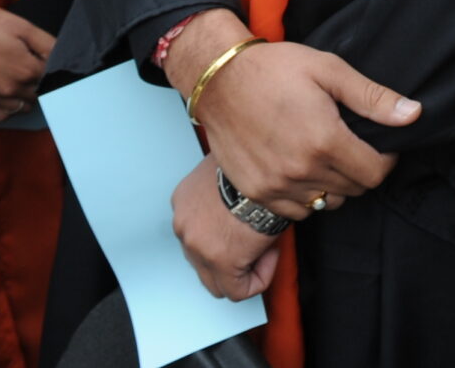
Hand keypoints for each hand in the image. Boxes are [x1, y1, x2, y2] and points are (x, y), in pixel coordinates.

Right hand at [0, 0, 53, 122]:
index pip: (47, 80)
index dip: (47, 70)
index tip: (42, 63)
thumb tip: (62, 57)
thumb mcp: (23, 26)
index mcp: (24, 71)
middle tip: (30, 74)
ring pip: (12, 111)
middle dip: (35, 87)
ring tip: (17, 91)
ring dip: (18, 103)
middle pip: (32, 98)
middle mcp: (8, 89)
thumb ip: (46, 44)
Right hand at [163, 9, 419, 215]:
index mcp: (324, 140)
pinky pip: (298, 210)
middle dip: (363, 169)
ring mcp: (276, 185)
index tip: (381, 145)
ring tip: (327, 155)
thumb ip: (373, 98)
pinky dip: (307, 195)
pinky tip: (302, 168)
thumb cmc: (274, 68)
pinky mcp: (257, 192)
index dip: (387, 159)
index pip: (376, 173)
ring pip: (327, 203)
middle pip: (355, 189)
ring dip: (336, 185)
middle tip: (353, 145)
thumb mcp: (329, 70)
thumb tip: (414, 114)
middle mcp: (301, 170)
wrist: (218, 79)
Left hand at [172, 158, 281, 299]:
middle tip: (256, 241)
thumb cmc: (255, 164)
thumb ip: (228, 188)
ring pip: (218, 281)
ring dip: (244, 269)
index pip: (199, 234)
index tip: (247, 224)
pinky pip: (238, 290)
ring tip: (265, 247)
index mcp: (185, 201)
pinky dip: (258, 278)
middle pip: (203, 261)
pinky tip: (270, 254)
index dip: (227, 235)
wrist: (265, 169)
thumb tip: (244, 198)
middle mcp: (184, 226)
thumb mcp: (232, 168)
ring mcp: (197, 247)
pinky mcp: (220, 262)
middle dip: (231, 257)